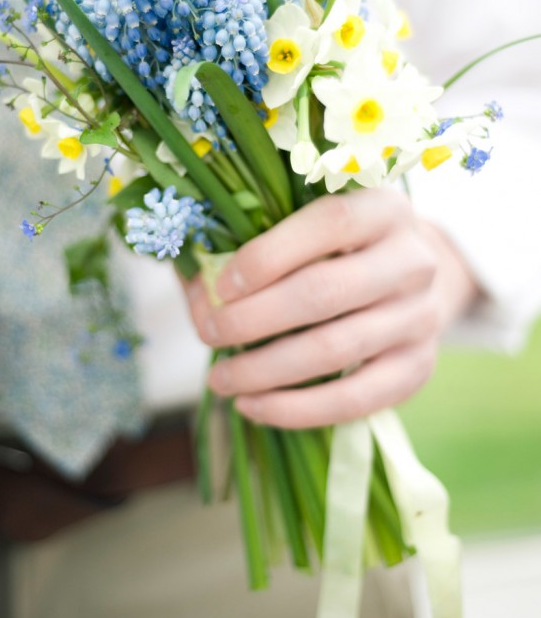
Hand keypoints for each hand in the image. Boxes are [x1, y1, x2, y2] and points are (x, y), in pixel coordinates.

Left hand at [185, 189, 478, 427]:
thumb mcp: (303, 224)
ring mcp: (421, 317)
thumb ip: (248, 242)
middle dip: (253, 319)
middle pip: (324, 291)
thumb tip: (197, 290)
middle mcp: (413, 259)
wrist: (410, 278)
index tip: (221, 285)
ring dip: (265, 369)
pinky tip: (252, 406)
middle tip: (208, 333)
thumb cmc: (336, 246)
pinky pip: (353, 399)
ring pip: (335, 349)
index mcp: (384, 208)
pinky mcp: (417, 368)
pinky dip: (295, 409)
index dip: (269, 254)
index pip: (329, 223)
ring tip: (220, 379)